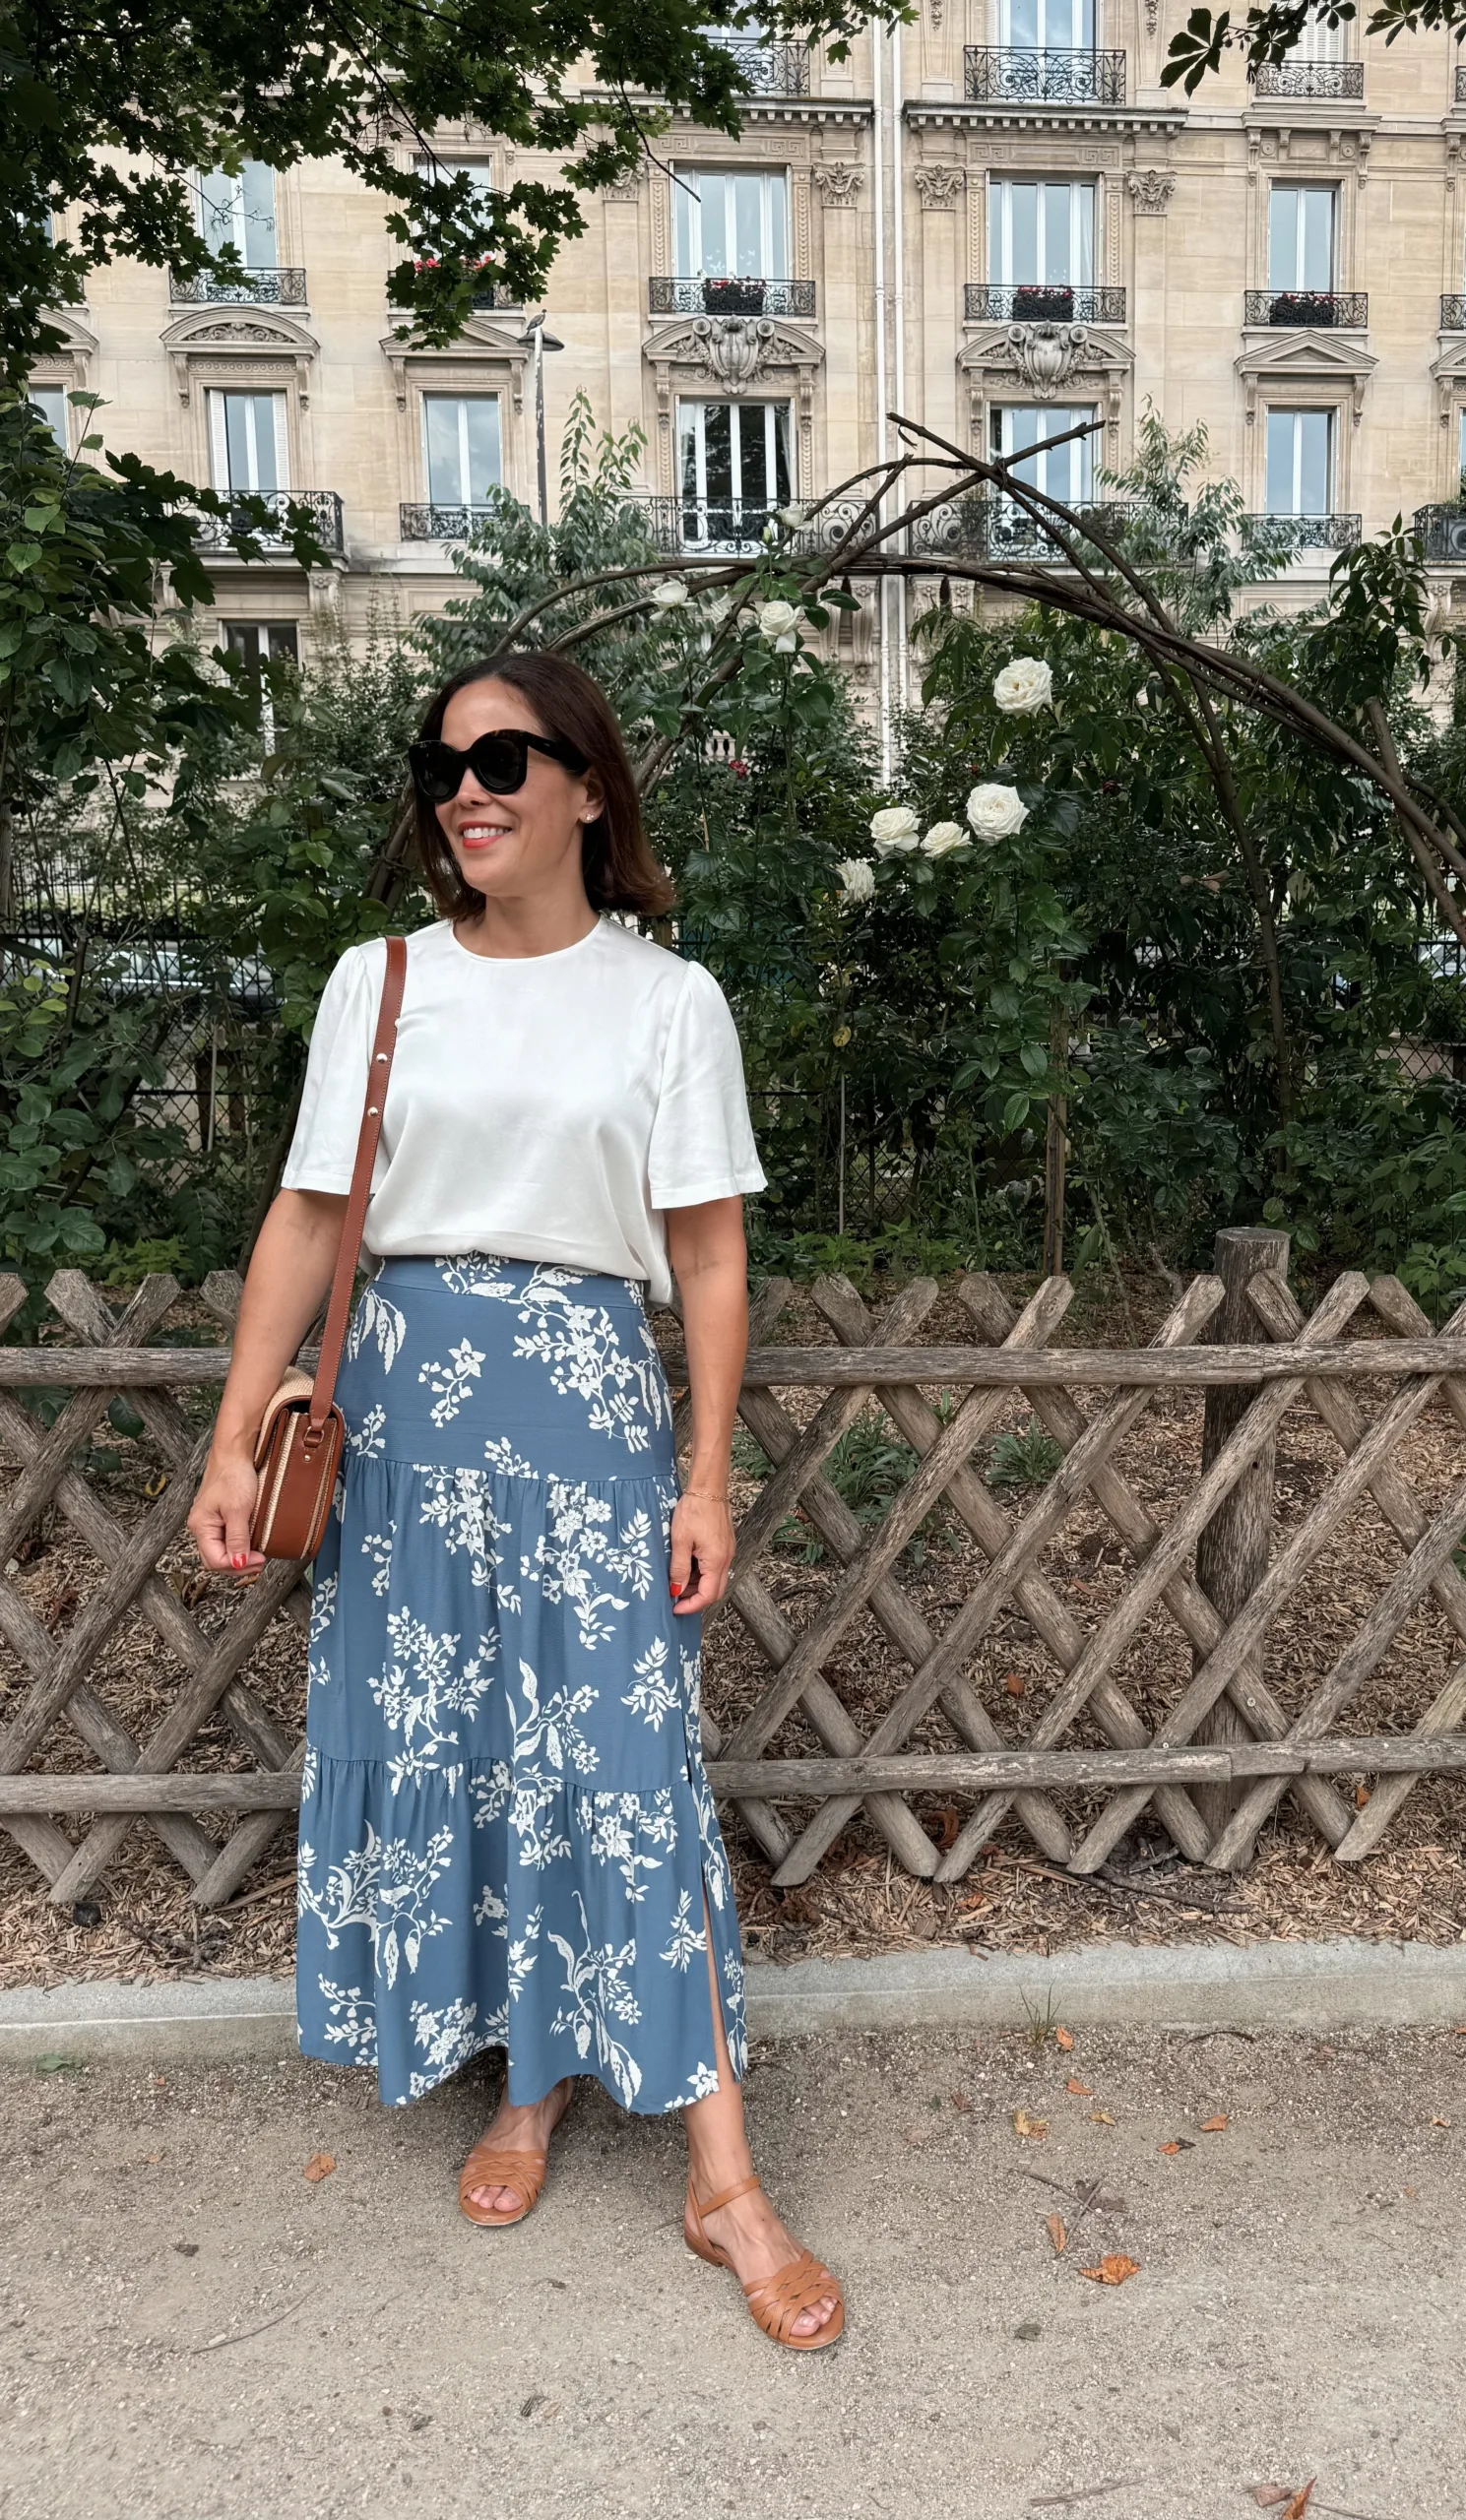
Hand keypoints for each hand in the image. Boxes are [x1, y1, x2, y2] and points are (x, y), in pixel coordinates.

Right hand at [187, 1447, 265, 1582]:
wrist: (234, 1454)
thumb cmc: (233, 1475)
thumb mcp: (238, 1510)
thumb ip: (237, 1539)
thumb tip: (237, 1563)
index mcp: (201, 1526)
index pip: (215, 1560)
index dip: (237, 1565)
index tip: (258, 1560)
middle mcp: (200, 1526)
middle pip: (215, 1559)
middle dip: (237, 1565)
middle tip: (259, 1563)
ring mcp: (209, 1522)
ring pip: (220, 1551)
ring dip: (238, 1557)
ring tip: (257, 1557)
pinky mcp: (218, 1517)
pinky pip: (224, 1540)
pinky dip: (238, 1547)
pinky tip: (250, 1546)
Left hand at [669, 1491, 733, 1613]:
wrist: (708, 1487)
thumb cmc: (694, 1509)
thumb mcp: (680, 1541)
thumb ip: (679, 1568)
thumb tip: (677, 1590)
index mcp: (716, 1560)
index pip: (707, 1596)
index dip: (691, 1606)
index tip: (675, 1608)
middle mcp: (726, 1558)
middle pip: (714, 1591)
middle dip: (694, 1598)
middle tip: (675, 1596)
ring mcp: (727, 1551)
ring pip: (715, 1579)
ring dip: (697, 1585)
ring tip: (677, 1579)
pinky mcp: (724, 1545)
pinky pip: (715, 1566)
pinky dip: (702, 1572)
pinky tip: (687, 1565)